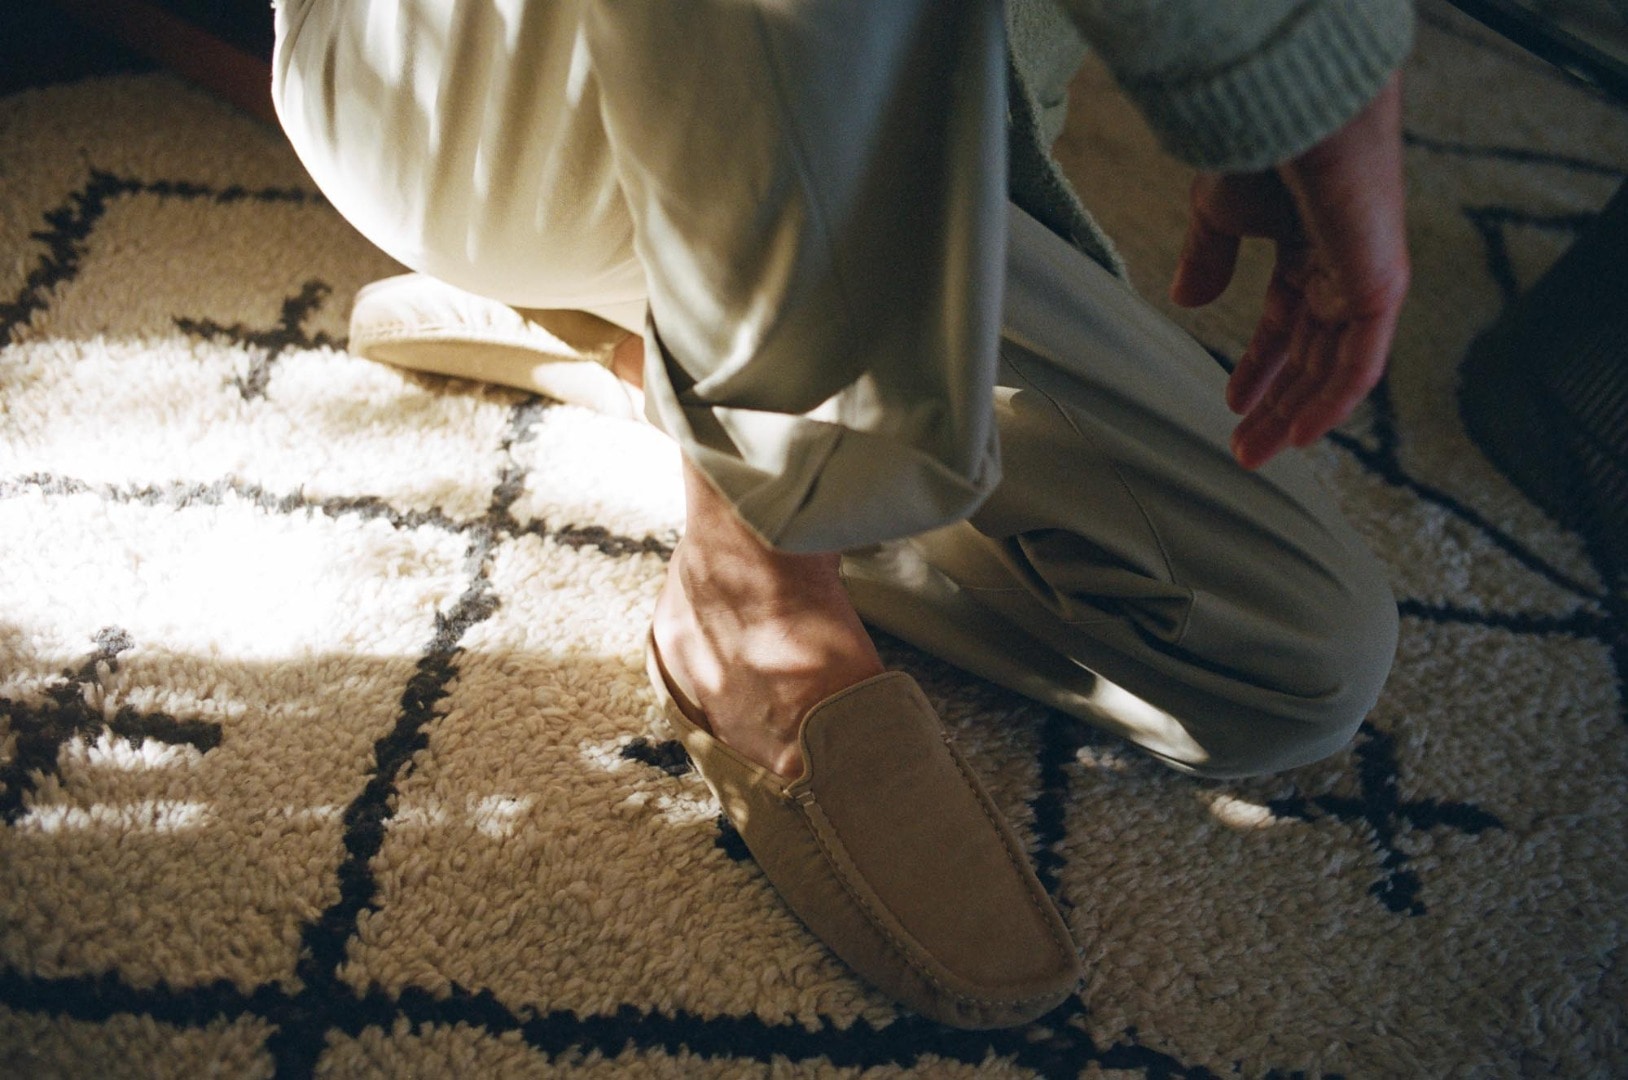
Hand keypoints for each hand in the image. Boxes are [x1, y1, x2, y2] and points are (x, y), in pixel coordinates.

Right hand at [1170, 73, 1409, 469]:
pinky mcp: (1379, 290)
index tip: (1233, 404)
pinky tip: (1299, 435)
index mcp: (1311, 249)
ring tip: (1258, 452)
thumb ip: (1208, 258)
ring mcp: (1365, 281)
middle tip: (1245, 448)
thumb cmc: (1262, 149)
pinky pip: (1359, 363)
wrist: (1295, 117)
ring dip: (1296, 416)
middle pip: (1311, 356)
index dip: (1259, 368)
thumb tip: (1187, 299)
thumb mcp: (1217, 213)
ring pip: (1333, 369)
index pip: (1287, 323)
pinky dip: (1331, 403)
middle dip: (1276, 405)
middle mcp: (1343, 269)